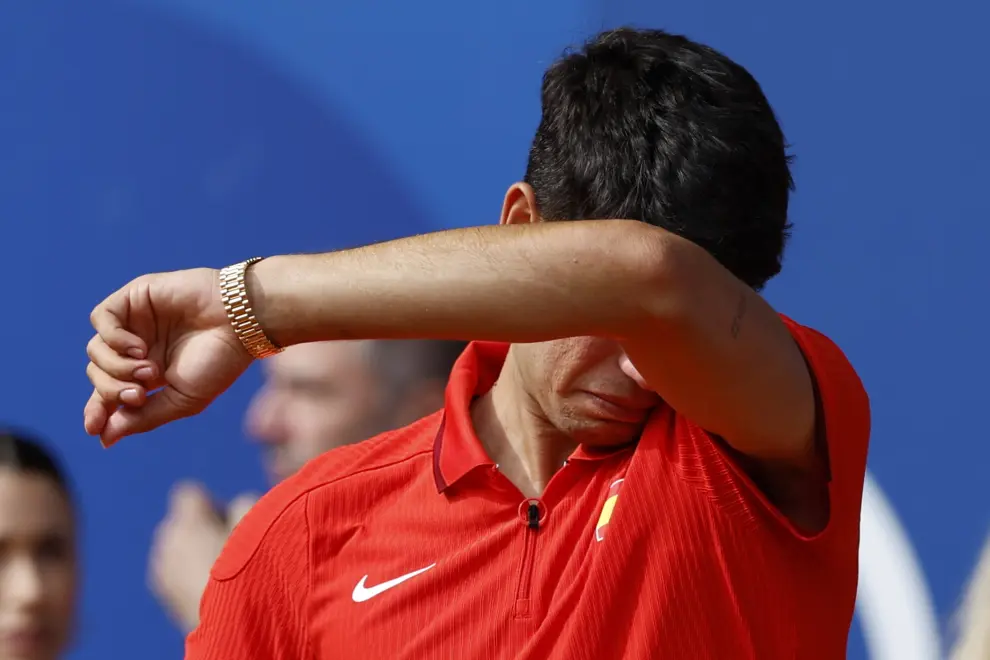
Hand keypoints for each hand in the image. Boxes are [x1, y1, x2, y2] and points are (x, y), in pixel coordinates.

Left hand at [84, 268, 252, 446]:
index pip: (109, 393)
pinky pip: (101, 319)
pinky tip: (139, 348)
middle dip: (110, 390)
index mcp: (150, 374)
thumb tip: (104, 439)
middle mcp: (139, 348)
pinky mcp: (135, 297)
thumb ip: (143, 417)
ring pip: (95, 349)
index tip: (95, 428)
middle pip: (98, 373)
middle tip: (139, 395)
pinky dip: (113, 339)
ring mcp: (135, 322)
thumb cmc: (219, 362)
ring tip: (148, 371)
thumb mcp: (182, 400)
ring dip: (115, 367)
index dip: (97, 410)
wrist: (240, 323)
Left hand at [148, 482, 258, 632]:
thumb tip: (237, 508)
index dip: (212, 505)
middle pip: (182, 521)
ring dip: (195, 552)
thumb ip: (246, 506)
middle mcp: (167, 543)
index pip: (190, 494)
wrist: (230, 625)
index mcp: (186, 524)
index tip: (229, 521)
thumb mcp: (258, 528)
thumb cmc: (247, 572)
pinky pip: (174, 569)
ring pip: (177, 547)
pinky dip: (188, 573)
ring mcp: (161, 569)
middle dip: (202, 528)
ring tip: (221, 572)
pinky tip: (210, 589)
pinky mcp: (163, 593)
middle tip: (230, 546)